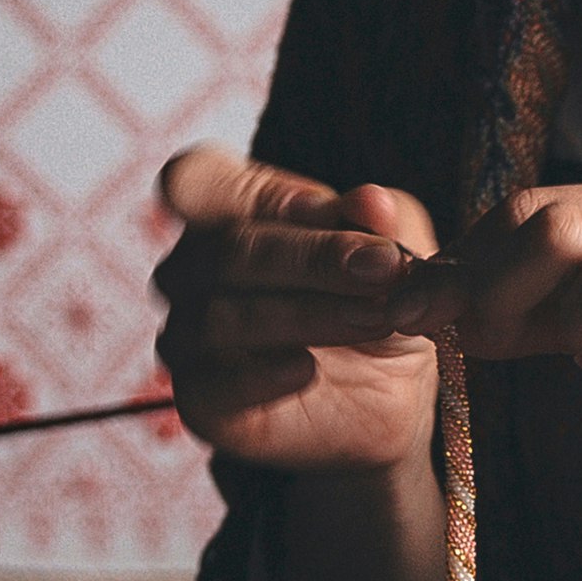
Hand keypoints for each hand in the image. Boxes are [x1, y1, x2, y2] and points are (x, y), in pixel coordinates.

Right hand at [151, 149, 438, 473]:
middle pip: (229, 250)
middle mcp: (192, 269)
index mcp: (222, 211)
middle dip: (315, 259)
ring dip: (308, 315)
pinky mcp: (200, 400)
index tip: (332, 210)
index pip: (192, 180)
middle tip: (385, 269)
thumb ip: (382, 220)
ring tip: (375, 318)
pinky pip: (214, 385)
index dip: (259, 193)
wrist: (389, 390)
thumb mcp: (394, 245)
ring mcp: (187, 335)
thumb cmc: (374, 295)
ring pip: (223, 317)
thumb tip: (371, 201)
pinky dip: (262, 375)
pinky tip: (306, 368)